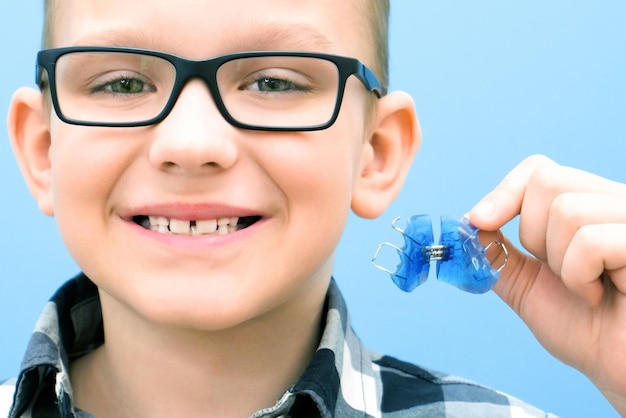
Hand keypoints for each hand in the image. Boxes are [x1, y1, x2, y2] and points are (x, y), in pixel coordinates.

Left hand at [469, 155, 625, 412]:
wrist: (621, 370)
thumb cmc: (588, 330)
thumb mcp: (527, 286)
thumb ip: (498, 255)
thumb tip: (467, 226)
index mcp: (587, 206)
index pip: (539, 170)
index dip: (504, 193)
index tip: (479, 221)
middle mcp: (614, 202)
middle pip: (547, 181)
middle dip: (535, 236)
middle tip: (560, 272)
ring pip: (567, 210)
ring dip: (561, 263)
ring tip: (586, 287)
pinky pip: (591, 241)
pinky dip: (581, 276)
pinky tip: (602, 295)